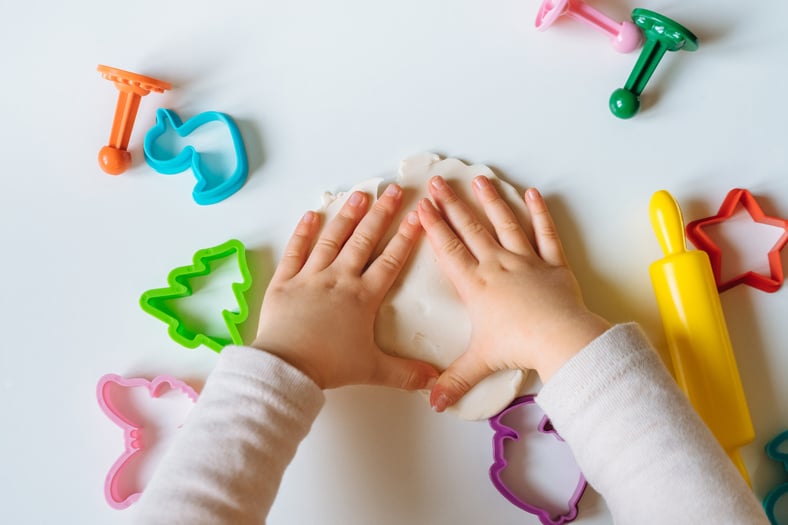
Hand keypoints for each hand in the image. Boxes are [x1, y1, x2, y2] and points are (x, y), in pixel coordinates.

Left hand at [252, 184, 438, 390]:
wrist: (287, 366)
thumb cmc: (329, 366)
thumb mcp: (372, 370)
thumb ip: (405, 373)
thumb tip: (434, 381)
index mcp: (363, 297)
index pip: (390, 261)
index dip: (406, 237)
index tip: (418, 216)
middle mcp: (339, 279)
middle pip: (364, 240)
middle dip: (382, 214)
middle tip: (393, 191)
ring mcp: (310, 276)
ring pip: (332, 239)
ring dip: (347, 216)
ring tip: (359, 195)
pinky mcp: (285, 281)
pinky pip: (295, 251)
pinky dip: (303, 232)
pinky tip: (311, 215)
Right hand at [417, 175, 609, 411]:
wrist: (559, 339)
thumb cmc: (519, 347)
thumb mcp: (480, 362)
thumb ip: (454, 379)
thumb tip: (434, 402)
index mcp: (476, 285)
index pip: (448, 249)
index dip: (434, 227)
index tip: (423, 207)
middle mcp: (497, 265)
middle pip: (470, 229)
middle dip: (452, 204)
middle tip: (440, 182)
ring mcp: (525, 260)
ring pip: (504, 223)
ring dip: (490, 200)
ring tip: (480, 179)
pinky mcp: (551, 263)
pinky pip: (544, 233)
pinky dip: (539, 213)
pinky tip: (533, 194)